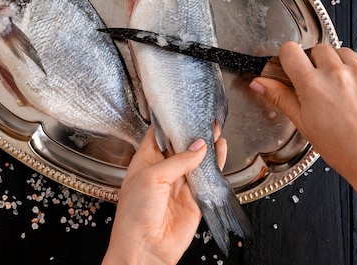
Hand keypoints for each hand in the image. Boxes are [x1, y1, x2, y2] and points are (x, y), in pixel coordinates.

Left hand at [102, 126, 226, 264]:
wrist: (145, 248)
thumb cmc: (135, 214)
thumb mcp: (152, 178)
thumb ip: (178, 160)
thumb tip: (199, 145)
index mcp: (146, 160)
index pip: (158, 134)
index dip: (169, 121)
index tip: (182, 108)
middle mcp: (163, 170)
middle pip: (180, 144)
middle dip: (191, 131)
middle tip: (204, 115)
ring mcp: (180, 183)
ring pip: (196, 158)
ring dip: (206, 144)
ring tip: (215, 127)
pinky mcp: (195, 197)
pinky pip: (207, 177)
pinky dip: (216, 163)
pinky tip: (221, 149)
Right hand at [250, 42, 356, 262]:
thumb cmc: (340, 147)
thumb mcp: (302, 123)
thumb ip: (280, 97)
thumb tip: (258, 83)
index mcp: (311, 84)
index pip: (290, 50)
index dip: (288, 57)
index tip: (292, 67)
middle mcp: (335, 73)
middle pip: (318, 48)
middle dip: (315, 61)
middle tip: (318, 82)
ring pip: (342, 52)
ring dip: (338, 63)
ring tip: (339, 85)